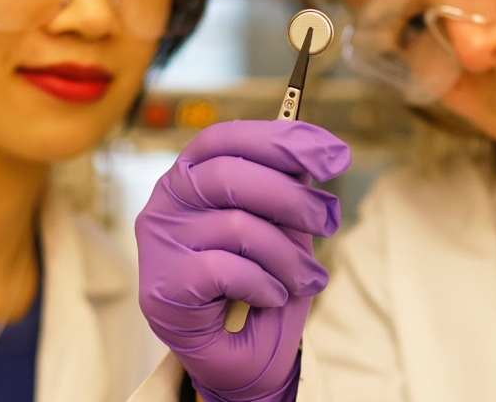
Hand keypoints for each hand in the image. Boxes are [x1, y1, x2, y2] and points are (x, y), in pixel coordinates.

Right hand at [136, 120, 348, 401]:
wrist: (240, 357)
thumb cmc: (257, 284)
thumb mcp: (281, 228)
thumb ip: (286, 190)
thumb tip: (315, 152)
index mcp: (190, 176)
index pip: (225, 138)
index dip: (280, 139)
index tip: (335, 156)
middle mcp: (166, 202)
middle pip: (230, 176)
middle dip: (293, 198)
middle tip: (329, 220)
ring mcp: (160, 244)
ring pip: (237, 227)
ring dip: (287, 256)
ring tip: (305, 279)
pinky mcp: (163, 287)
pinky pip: (226, 270)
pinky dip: (263, 284)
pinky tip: (270, 296)